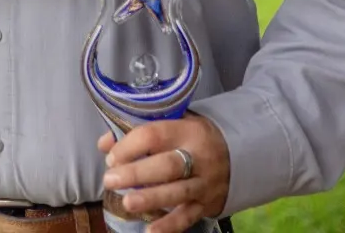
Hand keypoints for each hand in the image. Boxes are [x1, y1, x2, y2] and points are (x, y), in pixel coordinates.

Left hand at [99, 113, 230, 232]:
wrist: (240, 154)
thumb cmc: (192, 136)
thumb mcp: (172, 124)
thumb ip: (137, 131)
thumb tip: (104, 144)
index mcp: (187, 131)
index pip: (154, 135)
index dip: (130, 146)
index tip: (111, 157)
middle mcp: (198, 157)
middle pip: (167, 166)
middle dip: (136, 173)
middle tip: (110, 180)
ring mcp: (205, 183)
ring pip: (178, 192)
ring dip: (151, 199)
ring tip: (127, 203)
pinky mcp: (208, 204)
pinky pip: (188, 217)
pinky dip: (169, 226)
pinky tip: (150, 232)